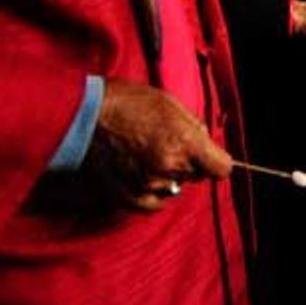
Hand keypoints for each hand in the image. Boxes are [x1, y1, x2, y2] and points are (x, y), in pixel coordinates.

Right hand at [83, 80, 231, 211]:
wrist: (84, 114)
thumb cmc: (126, 101)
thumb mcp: (169, 102)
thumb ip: (193, 125)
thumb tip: (205, 141)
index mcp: (184, 141)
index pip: (221, 168)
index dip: (217, 161)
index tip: (209, 157)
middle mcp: (170, 166)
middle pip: (196, 174)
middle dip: (187, 161)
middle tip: (164, 142)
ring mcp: (149, 184)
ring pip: (174, 186)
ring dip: (166, 174)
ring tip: (144, 152)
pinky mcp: (129, 197)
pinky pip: (155, 204)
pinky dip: (153, 192)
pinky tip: (142, 173)